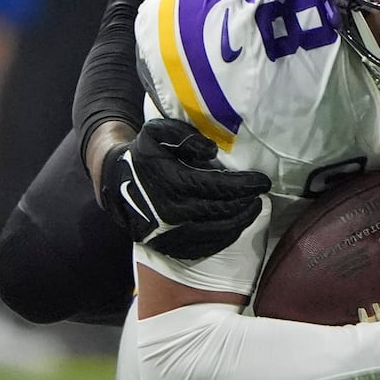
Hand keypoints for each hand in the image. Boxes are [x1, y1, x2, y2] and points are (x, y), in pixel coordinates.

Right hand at [101, 119, 270, 259]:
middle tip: (260, 194)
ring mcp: (171, 233)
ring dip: (240, 220)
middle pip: (222, 211)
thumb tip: (211, 150)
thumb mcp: (157, 132)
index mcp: (172, 182)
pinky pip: (205, 246)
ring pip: (217, 232)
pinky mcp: (169, 246)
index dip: (245, 185)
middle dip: (246, 203)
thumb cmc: (144, 155)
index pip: (220, 187)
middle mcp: (173, 211)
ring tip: (252, 208)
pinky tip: (234, 226)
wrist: (117, 184)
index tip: (263, 181)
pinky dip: (224, 237)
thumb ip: (184, 135)